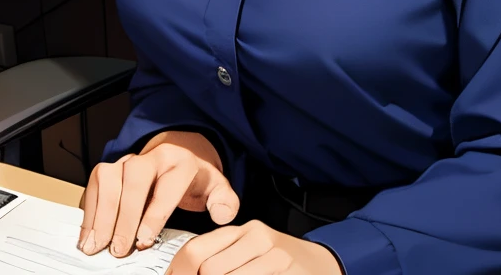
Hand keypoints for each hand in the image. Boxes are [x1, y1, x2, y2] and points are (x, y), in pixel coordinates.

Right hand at [79, 130, 239, 257]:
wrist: (178, 155)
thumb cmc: (192, 178)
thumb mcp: (216, 186)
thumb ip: (224, 201)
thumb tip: (222, 214)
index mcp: (179, 163)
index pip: (166, 186)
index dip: (154, 214)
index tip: (144, 241)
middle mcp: (150, 158)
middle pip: (134, 181)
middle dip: (124, 217)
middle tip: (118, 249)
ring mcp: (127, 161)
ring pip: (108, 178)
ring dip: (100, 213)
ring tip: (96, 245)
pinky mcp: (109, 169)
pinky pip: (94, 184)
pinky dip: (88, 210)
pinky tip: (88, 234)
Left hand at [169, 221, 343, 274]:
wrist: (323, 265)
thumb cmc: (280, 263)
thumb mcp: (249, 253)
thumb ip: (221, 258)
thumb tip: (182, 271)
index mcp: (242, 231)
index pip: (195, 248)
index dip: (177, 271)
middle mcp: (257, 237)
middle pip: (208, 268)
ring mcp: (274, 255)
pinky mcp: (285, 269)